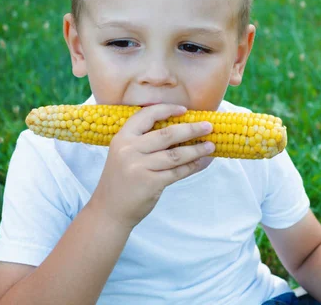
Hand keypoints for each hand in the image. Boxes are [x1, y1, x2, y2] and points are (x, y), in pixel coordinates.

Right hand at [89, 104, 214, 228]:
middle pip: (167, 134)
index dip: (166, 109)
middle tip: (208, 126)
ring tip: (211, 146)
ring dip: (197, 150)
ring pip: (176, 154)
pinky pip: (177, 172)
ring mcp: (139, 166)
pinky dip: (192, 166)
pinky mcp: (150, 182)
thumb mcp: (123, 154)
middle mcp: (129, 149)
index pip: (146, 115)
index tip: (184, 110)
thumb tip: (179, 129)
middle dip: (191, 129)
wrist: (109, 210)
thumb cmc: (121, 180)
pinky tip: (201, 162)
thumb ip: (143, 142)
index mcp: (122, 138)